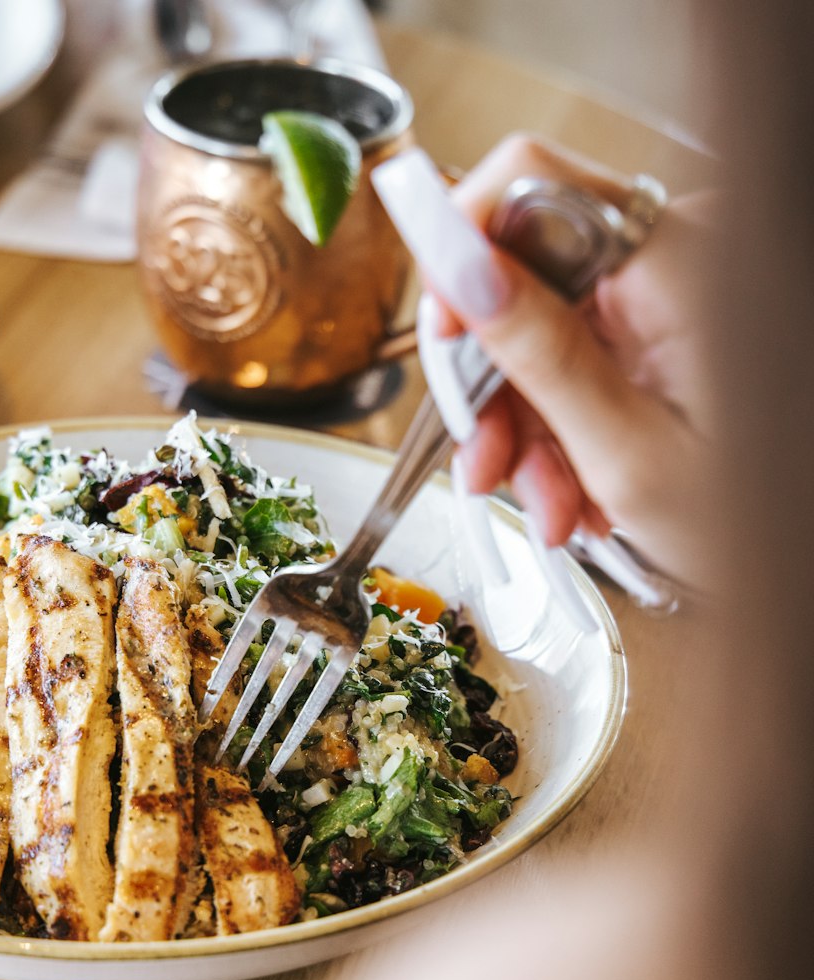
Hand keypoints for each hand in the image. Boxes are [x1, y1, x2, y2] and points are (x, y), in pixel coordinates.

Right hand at [436, 134, 717, 585]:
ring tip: (552, 506)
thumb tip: (459, 269)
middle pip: (523, 274)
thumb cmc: (756, 521)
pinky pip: (575, 356)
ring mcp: (667, 291)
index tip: (444, 335)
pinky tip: (575, 490)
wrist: (805, 555)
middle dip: (494, 381)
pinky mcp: (661, 326)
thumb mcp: (627, 452)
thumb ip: (539, 354)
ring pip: (538, 330)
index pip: (528, 181)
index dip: (462, 249)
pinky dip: (560, 427)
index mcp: (679, 259)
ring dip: (524, 427)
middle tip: (487, 461)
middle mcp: (674, 255)